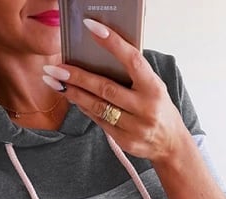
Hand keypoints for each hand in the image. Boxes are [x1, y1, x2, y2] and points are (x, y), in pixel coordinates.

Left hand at [43, 19, 186, 163]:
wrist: (170, 143)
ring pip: (98, 107)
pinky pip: (100, 122)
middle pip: (105, 89)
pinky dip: (85, 108)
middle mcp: (145, 107)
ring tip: (56, 83)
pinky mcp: (125, 141)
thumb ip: (133, 74)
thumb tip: (101, 56)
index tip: (91, 28)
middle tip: (56, 69)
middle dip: (78, 77)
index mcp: (154, 87)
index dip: (112, 43)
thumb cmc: (158, 108)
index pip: (132, 60)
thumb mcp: (153, 87)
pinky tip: (73, 97)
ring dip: (75, 94)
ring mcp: (135, 127)